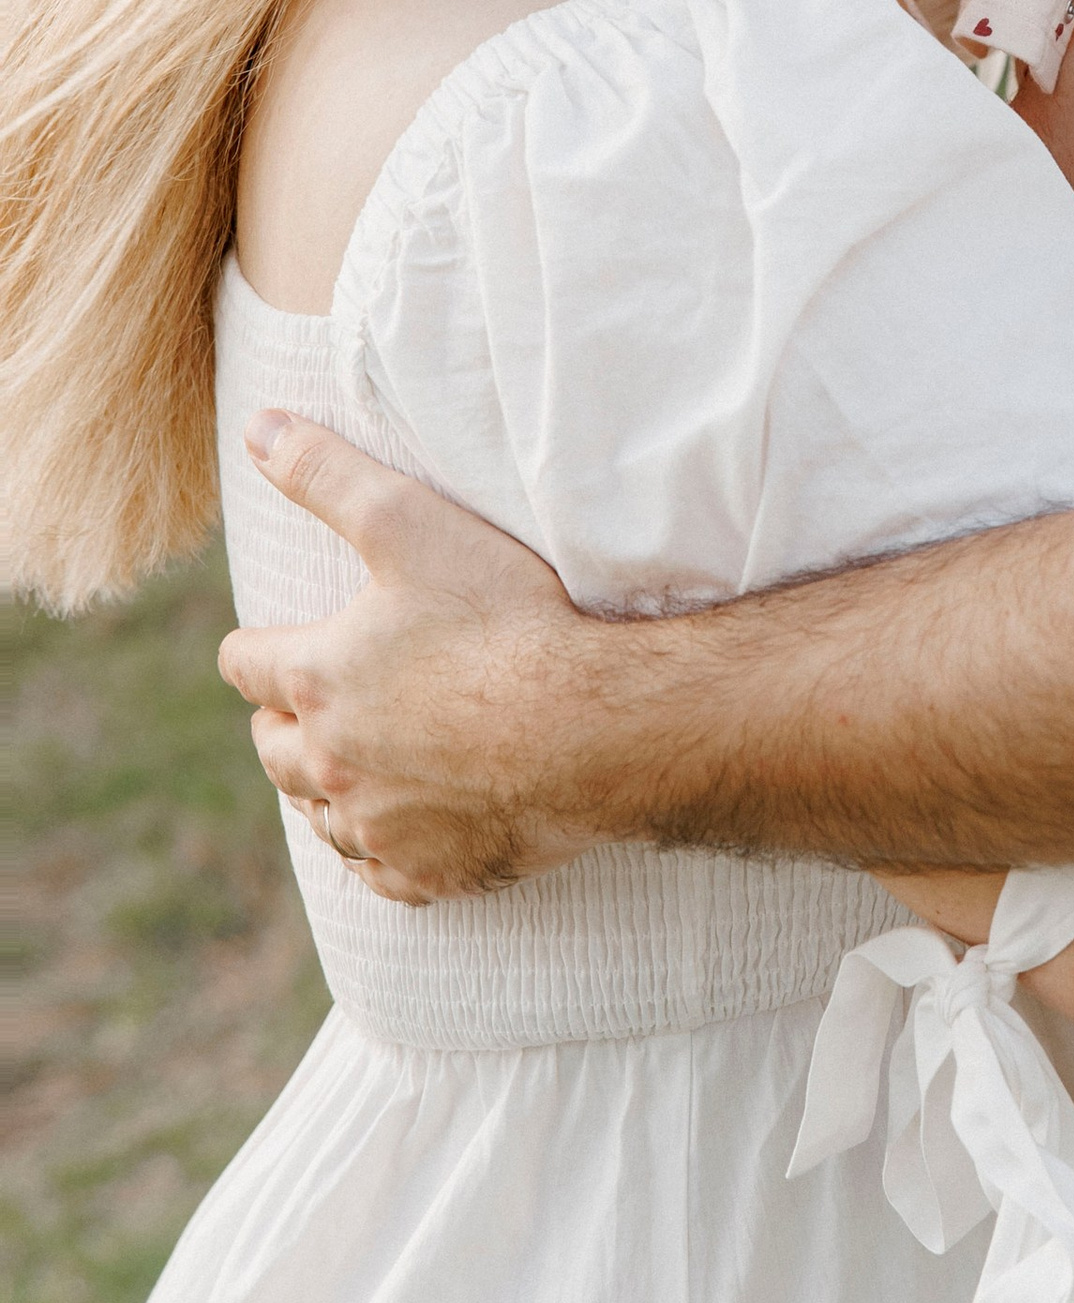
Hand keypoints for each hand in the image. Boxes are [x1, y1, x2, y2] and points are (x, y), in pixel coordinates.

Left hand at [218, 416, 604, 901]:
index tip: (272, 645)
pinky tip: (407, 823)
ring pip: (320, 817)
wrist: (596, 726)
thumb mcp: (411, 522)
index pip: (247, 665)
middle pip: (272, 750)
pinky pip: (380, 873)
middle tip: (315, 703)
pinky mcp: (429, 874)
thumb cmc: (508, 618)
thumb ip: (328, 473)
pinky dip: (383, 848)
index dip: (258, 649)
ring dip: (329, 788)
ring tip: (359, 761)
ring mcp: (379, 828)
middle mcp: (330, 765)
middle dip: (285, 723)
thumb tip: (259, 428)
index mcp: (317, 680)